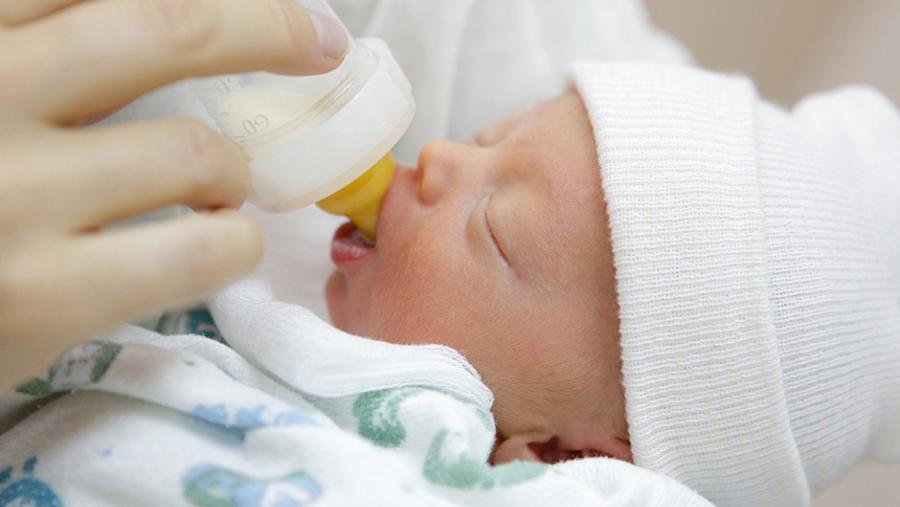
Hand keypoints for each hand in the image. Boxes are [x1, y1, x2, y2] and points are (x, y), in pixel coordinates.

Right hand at [0, 0, 348, 385]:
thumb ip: (35, 48)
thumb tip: (162, 23)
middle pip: (165, 27)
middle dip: (266, 27)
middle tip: (317, 40)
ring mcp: (9, 196)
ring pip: (194, 151)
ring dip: (232, 170)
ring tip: (219, 189)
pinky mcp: (40, 296)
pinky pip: (199, 250)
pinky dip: (233, 242)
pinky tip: (218, 242)